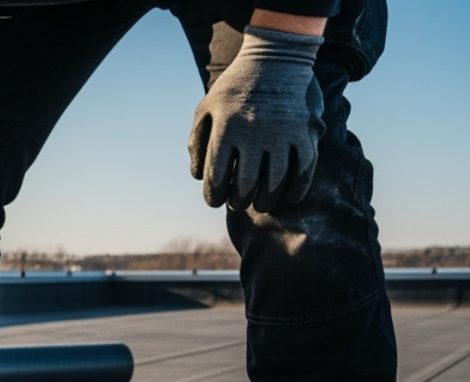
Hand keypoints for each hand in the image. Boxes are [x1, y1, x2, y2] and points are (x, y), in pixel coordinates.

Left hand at [188, 25, 324, 212]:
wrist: (276, 55)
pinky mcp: (305, 129)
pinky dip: (298, 187)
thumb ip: (197, 142)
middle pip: (244, 184)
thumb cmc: (235, 87)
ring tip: (261, 204)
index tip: (215, 201)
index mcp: (226, 128)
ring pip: (274, 181)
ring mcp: (282, 132)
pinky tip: (291, 196)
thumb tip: (199, 177)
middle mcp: (254, 132)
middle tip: (237, 203)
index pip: (216, 177)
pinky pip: (305, 167)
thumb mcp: (206, 108)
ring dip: (266, 199)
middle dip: (238, 201)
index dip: (214, 196)